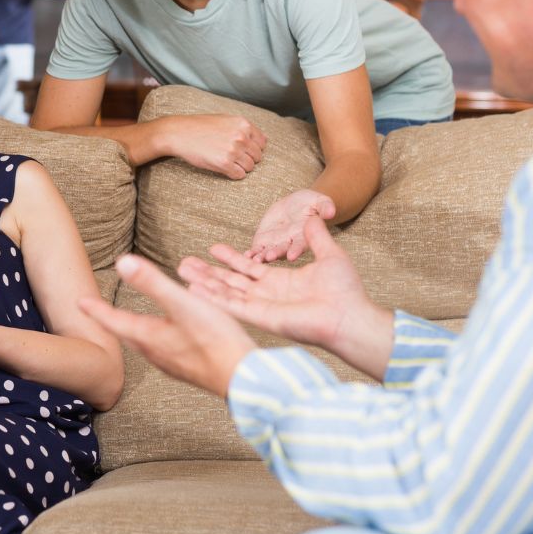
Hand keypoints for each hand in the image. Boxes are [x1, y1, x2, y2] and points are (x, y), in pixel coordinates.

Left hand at [79, 254, 255, 396]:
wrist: (244, 380)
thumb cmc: (215, 340)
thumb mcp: (183, 304)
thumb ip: (152, 283)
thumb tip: (121, 261)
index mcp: (149, 337)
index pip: (114, 321)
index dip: (97, 310)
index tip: (80, 302)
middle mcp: (155, 353)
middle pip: (127, 335)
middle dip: (113, 322)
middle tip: (100, 313)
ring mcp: (172, 364)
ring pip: (145, 345)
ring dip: (134, 331)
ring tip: (130, 324)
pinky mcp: (189, 369)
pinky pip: (163, 351)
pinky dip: (156, 339)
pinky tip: (168, 339)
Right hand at [160, 114, 266, 179]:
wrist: (180, 133)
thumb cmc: (201, 126)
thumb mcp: (226, 119)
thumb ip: (244, 128)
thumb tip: (263, 140)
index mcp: (244, 124)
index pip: (262, 143)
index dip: (254, 149)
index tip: (244, 150)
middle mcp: (241, 137)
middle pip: (258, 156)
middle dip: (248, 159)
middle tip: (234, 158)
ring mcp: (233, 150)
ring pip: (250, 167)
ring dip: (241, 167)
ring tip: (228, 163)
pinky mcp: (224, 164)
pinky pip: (239, 175)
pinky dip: (234, 174)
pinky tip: (224, 168)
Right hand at [177, 215, 386, 358]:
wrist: (350, 315)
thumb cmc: (345, 291)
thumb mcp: (329, 254)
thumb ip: (317, 237)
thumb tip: (314, 216)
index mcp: (281, 282)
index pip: (248, 269)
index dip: (231, 258)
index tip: (213, 247)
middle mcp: (267, 296)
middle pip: (230, 282)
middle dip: (207, 272)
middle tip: (185, 262)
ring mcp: (262, 307)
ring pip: (225, 293)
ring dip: (203, 283)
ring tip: (182, 272)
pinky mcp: (261, 317)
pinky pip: (232, 306)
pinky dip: (212, 298)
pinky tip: (193, 290)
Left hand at [248, 189, 335, 262]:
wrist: (295, 205)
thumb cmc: (311, 204)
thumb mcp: (319, 201)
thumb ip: (325, 207)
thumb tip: (331, 211)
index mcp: (304, 236)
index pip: (301, 245)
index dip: (296, 250)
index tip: (292, 255)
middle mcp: (290, 244)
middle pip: (283, 250)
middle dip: (276, 254)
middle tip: (269, 257)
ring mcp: (276, 244)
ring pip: (268, 252)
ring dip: (261, 256)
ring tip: (255, 259)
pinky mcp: (264, 241)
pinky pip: (257, 248)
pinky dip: (252, 252)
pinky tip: (245, 255)